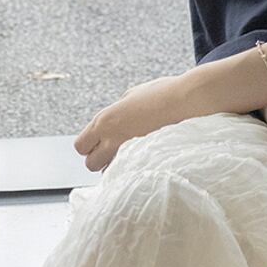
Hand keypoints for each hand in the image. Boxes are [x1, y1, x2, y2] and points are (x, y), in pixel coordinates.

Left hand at [73, 74, 193, 171]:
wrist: (186, 101)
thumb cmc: (162, 93)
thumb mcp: (131, 95)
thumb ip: (118, 110)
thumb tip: (116, 119)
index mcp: (105, 120)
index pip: (80, 146)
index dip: (88, 145)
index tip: (99, 142)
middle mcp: (113, 138)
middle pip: (90, 164)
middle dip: (99, 160)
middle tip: (113, 151)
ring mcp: (130, 151)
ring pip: (110, 172)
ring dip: (116, 166)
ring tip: (131, 155)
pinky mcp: (146, 160)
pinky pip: (131, 172)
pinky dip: (133, 169)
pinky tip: (143, 159)